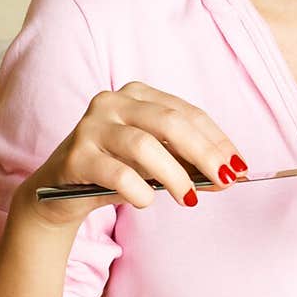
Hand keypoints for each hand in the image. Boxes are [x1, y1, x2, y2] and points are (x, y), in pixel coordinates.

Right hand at [12, 81, 248, 229]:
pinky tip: (146, 202)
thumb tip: (229, 174)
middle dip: (205, 153)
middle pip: (170, 123)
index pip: (187, 113)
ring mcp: (90, 126)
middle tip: (226, 181)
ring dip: (175, 175)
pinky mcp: (75, 156)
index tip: (239, 166)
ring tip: (189, 199)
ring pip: (144, 146)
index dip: (218, 140)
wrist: (56, 195)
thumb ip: (187, 163)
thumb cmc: (114, 173)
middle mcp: (112, 102)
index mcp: (137, 95)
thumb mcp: (155, 164)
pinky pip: (117, 173)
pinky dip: (139, 191)